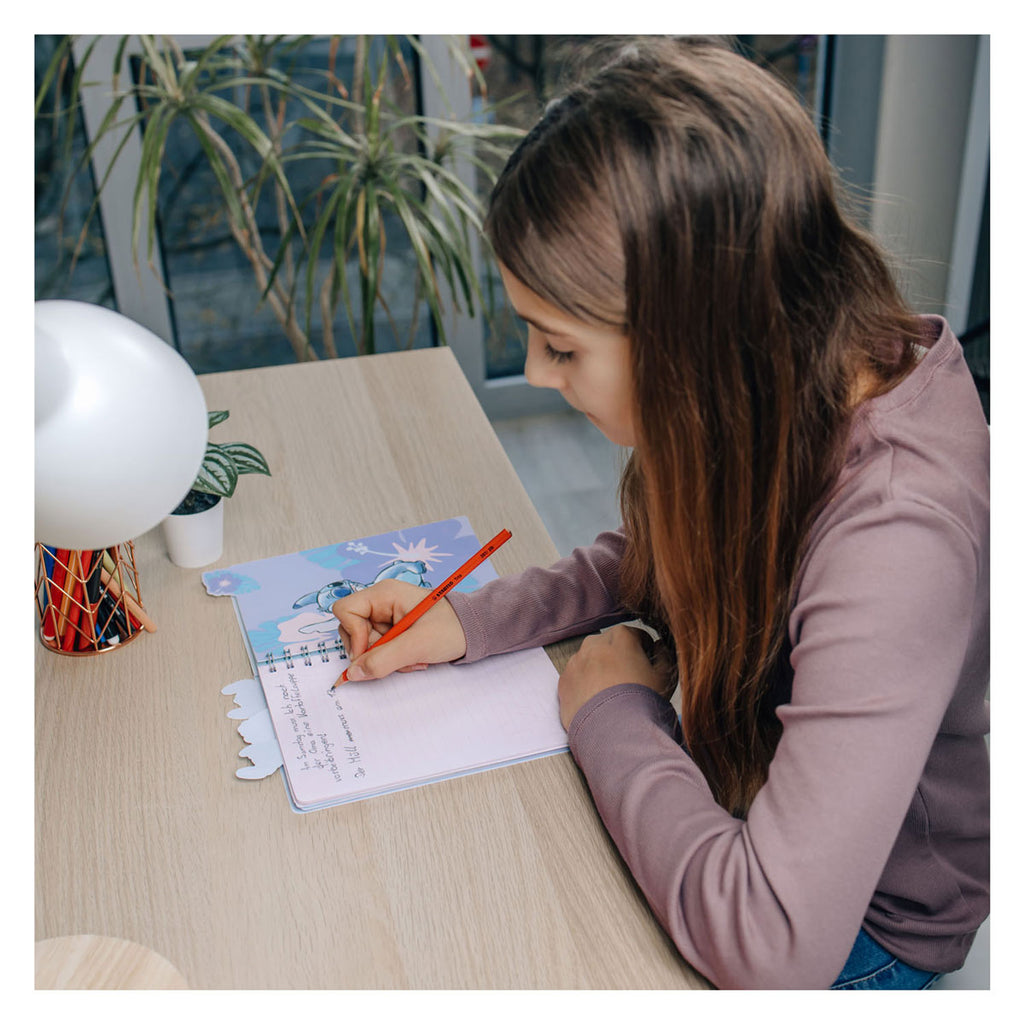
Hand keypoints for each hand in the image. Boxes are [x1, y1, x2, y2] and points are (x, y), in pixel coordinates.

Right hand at [332, 579, 466, 683]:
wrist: (476, 630)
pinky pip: (379, 649)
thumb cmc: (452, 628)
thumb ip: (383, 659)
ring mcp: (387, 616)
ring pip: (365, 644)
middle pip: (351, 630)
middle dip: (372, 651)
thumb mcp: (417, 645)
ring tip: (412, 658)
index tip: (368, 653)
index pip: (345, 610)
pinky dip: (393, 659)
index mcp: (385, 594)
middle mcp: (382, 602)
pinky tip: (414, 658)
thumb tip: (353, 673)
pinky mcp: (393, 629)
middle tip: (398, 657)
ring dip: (386, 658)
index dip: (351, 634)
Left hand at [557, 624, 673, 729]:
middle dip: (618, 658)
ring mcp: (575, 661)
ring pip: (590, 660)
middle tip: (628, 681)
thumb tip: (659, 647)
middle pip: (610, 646)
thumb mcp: (665, 676)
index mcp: (621, 636)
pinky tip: (597, 701)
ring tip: (611, 694)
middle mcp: (594, 643)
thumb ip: (664, 655)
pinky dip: (584, 685)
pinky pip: (576, 678)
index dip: (644, 651)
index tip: (646, 666)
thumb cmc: (642, 702)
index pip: (635, 636)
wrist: (615, 731)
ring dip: (599, 670)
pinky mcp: (564, 680)